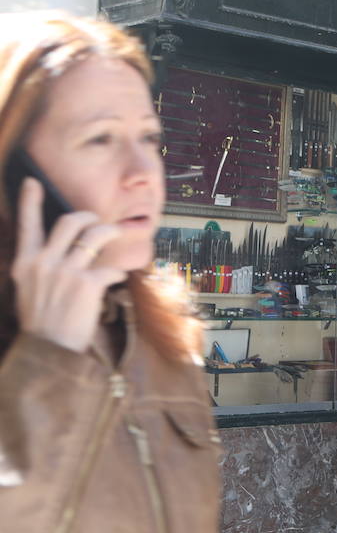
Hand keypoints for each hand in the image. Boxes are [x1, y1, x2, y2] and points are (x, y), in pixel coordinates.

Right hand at [10, 178, 127, 353]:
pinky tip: (116, 279)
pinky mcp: (88, 285)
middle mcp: (43, 263)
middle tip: (96, 220)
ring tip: (115, 235)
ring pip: (93, 236)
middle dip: (87, 216)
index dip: (30, 201)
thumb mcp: (27, 289)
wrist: (48, 349)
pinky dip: (117, 273)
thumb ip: (38, 267)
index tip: (32, 182)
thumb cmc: (40, 321)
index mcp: (24, 263)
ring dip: (109, 232)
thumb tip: (56, 250)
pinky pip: (110, 268)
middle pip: (68, 222)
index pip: (27, 225)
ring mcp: (66, 272)